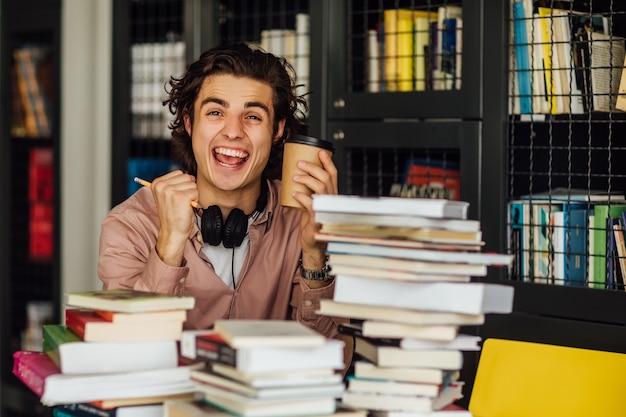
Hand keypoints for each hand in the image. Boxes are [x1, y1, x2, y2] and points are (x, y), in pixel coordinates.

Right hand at [151, 170, 198, 265]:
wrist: (173, 231)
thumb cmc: (173, 214)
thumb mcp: (167, 195)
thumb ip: (173, 183)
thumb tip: (188, 174)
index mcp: (157, 183)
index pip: (179, 172)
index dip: (183, 185)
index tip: (177, 197)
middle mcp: (161, 185)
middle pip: (187, 176)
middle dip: (189, 189)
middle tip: (181, 201)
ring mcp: (170, 190)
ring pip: (193, 184)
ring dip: (192, 195)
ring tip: (184, 204)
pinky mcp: (180, 196)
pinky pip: (196, 192)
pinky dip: (195, 200)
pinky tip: (187, 207)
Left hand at [293, 150, 337, 271]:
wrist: (313, 243)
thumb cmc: (312, 222)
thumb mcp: (311, 203)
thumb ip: (308, 191)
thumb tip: (296, 176)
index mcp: (331, 195)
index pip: (333, 175)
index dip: (328, 162)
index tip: (321, 152)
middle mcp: (331, 200)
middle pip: (326, 178)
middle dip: (313, 168)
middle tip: (299, 163)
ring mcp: (326, 209)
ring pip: (320, 188)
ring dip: (307, 179)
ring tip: (295, 176)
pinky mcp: (318, 218)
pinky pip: (311, 204)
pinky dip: (302, 196)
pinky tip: (294, 193)